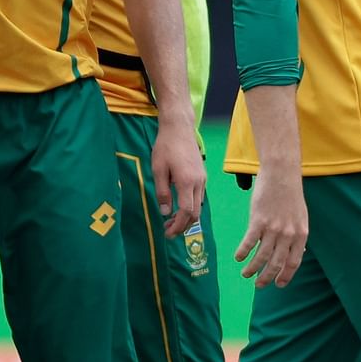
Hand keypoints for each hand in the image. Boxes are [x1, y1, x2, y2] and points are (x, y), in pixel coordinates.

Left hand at [151, 122, 205, 238]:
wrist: (179, 128)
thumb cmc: (166, 146)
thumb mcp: (158, 170)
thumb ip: (162, 192)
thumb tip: (165, 212)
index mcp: (187, 182)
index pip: (187, 212)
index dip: (178, 226)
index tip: (168, 233)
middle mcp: (198, 182)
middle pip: (195, 213)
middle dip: (183, 225)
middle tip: (168, 231)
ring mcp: (202, 179)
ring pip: (198, 205)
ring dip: (187, 216)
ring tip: (171, 220)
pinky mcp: (202, 175)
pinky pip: (199, 196)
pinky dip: (190, 206)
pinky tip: (179, 205)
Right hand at [235, 169, 307, 287]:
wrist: (281, 175)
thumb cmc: (290, 195)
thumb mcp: (301, 217)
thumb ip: (297, 236)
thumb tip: (297, 253)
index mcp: (301, 235)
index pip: (293, 262)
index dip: (285, 276)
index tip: (278, 284)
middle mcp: (288, 234)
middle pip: (276, 263)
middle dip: (266, 278)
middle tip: (258, 285)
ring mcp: (273, 228)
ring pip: (261, 257)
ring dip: (252, 269)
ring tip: (245, 274)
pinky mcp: (258, 221)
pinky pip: (249, 242)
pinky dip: (243, 253)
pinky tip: (238, 258)